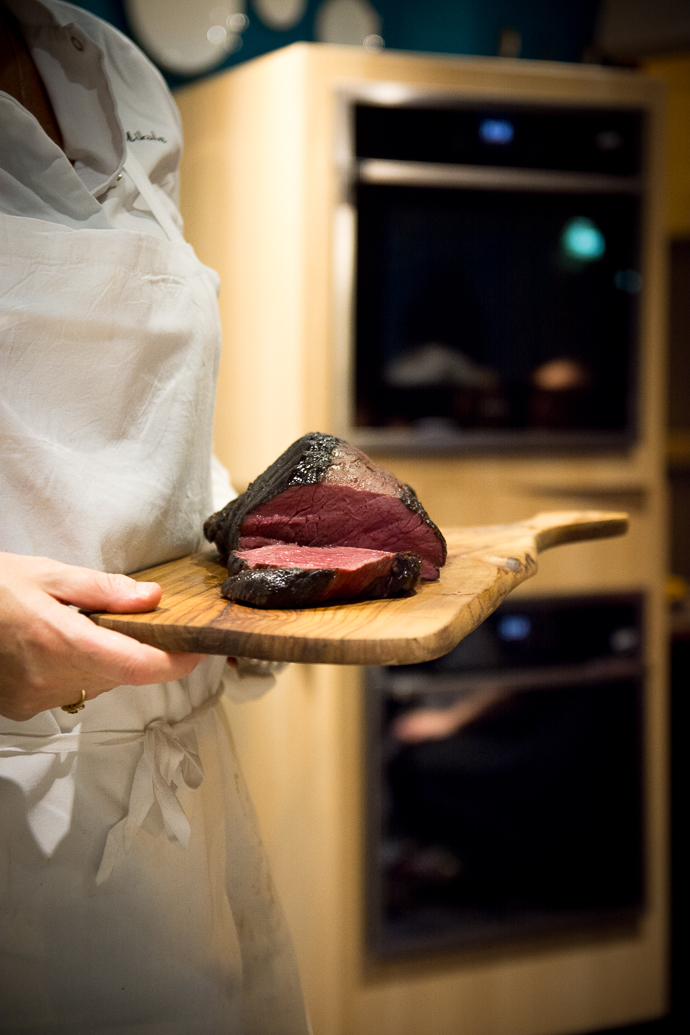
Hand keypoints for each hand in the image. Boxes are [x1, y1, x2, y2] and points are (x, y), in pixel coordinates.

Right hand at [0, 553, 207, 721]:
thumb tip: (151, 598)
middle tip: (138, 620)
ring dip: (104, 660)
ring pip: (96, 685)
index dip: (178, 662)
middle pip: (122, 676)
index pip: (140, 667)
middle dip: (138, 651)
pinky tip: (54, 645)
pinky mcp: (22, 708)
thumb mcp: (46, 574)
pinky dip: (75, 670)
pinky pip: (68, 691)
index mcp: (62, 644)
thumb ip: (103, 590)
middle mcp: (51, 680)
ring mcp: (35, 700)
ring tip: (81, 626)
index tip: (199, 649)